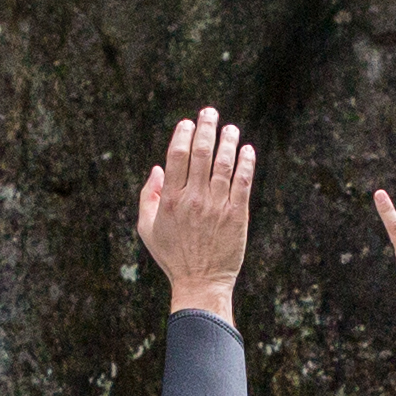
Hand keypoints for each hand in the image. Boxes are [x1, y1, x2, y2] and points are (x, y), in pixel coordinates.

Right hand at [137, 109, 255, 320]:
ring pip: (224, 164)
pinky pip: (243, 182)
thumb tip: (157, 169)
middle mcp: (194, 199)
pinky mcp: (237, 215)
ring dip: (228, 141)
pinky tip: (247, 150)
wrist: (201, 283)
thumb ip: (148, 197)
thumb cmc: (172, 257)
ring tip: (231, 128)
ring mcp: (217, 206)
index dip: (182, 135)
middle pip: (201, 154)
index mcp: (171, 200)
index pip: (177, 157)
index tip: (187, 123)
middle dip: (206, 128)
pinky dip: (246, 163)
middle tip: (210, 113)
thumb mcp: (147, 229)